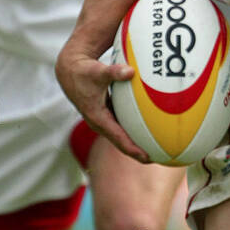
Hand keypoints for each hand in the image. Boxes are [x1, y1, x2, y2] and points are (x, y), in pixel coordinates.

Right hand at [55, 45, 150, 162]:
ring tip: (157, 148)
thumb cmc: (85, 72)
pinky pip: (121, 126)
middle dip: (139, 152)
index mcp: (98, 119)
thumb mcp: (98, 72)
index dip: (134, 150)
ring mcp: (102, 120)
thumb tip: (131, 71)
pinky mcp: (105, 115)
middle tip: (160, 158)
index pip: (119, 139)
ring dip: (137, 143)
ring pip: (121, 136)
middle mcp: (100, 123)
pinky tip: (148, 128)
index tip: (149, 157)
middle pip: (122, 143)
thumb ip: (114, 72)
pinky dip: (133, 130)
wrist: (70, 71)